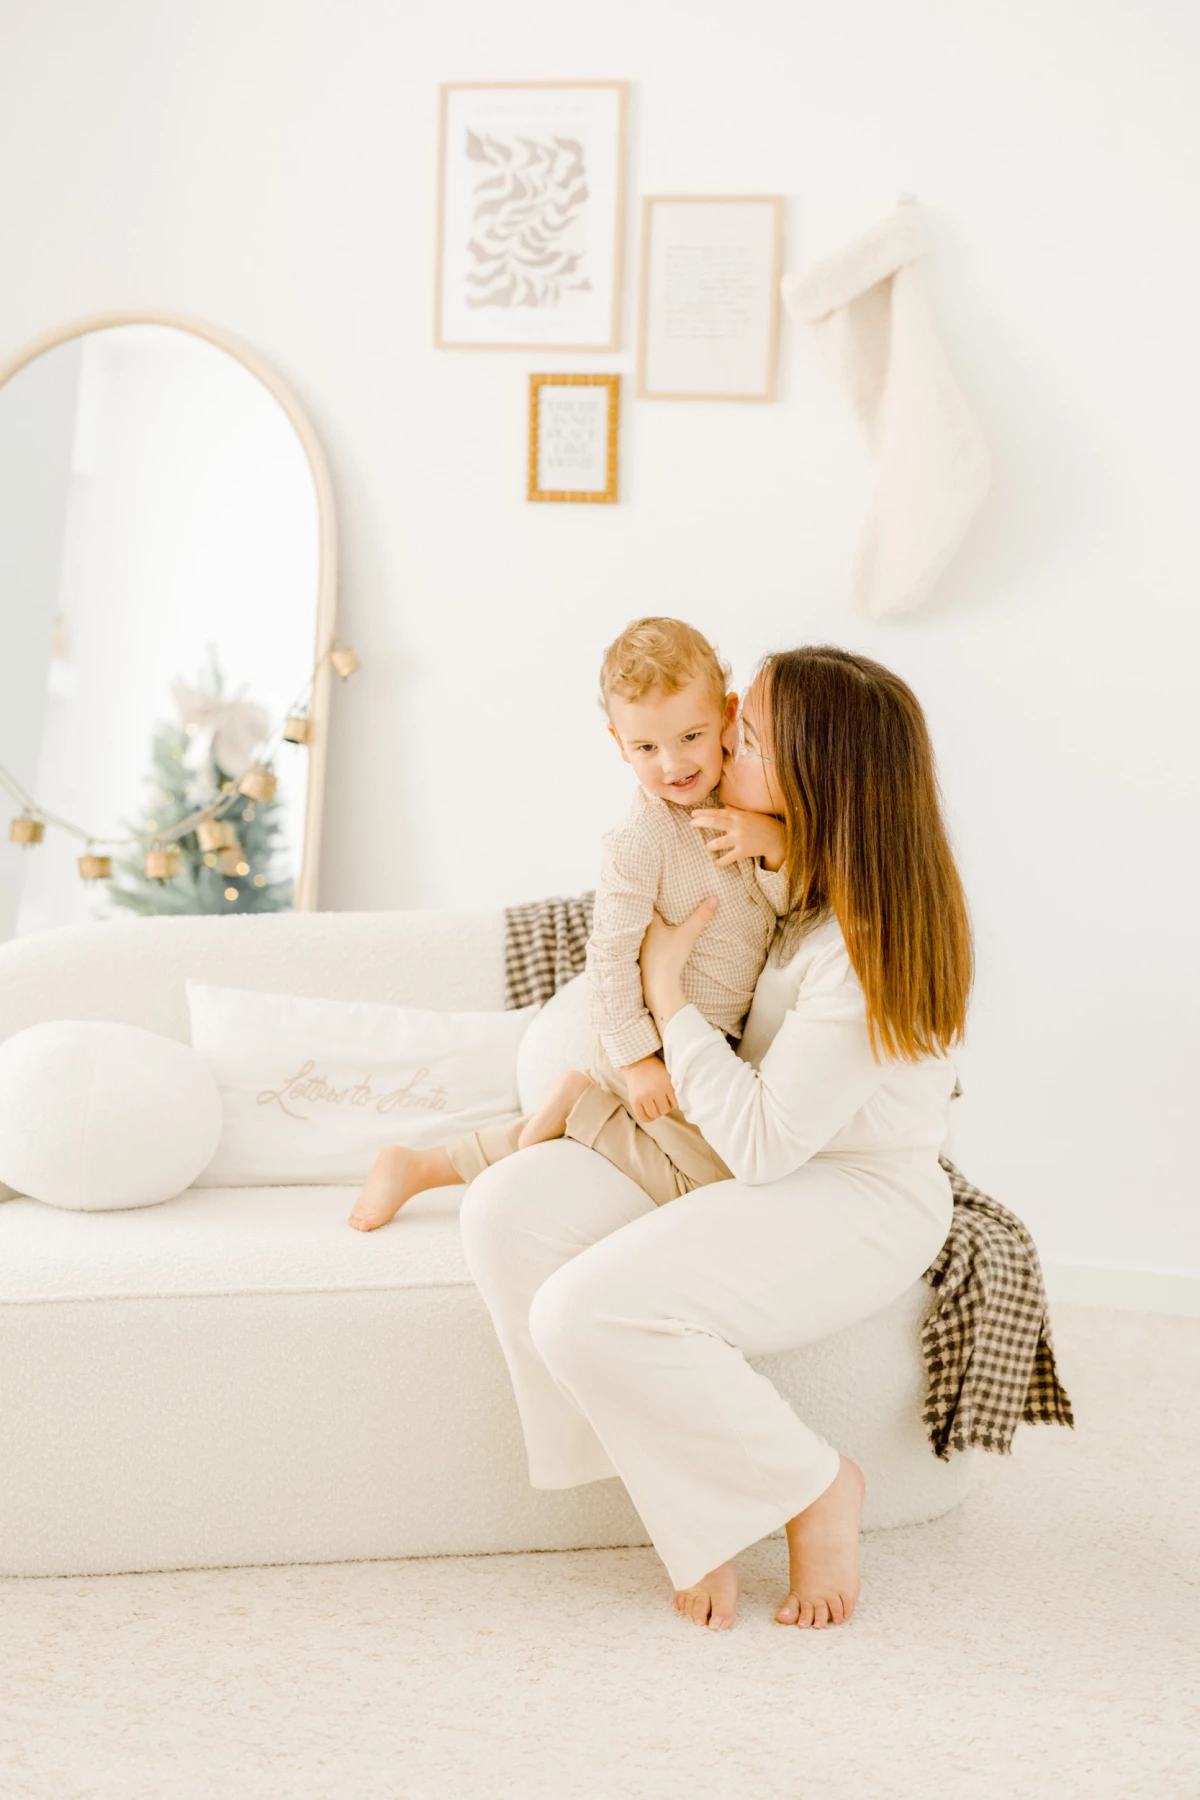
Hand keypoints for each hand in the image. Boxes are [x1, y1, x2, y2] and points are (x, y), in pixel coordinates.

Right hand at [622, 1055, 677, 1123]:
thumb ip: (673, 1088)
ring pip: (654, 1114)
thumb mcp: (668, 1075)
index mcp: (666, 1085)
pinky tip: (650, 1114)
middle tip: (662, 1102)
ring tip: (656, 1106)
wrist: (636, 1062)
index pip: (675, 1104)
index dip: (673, 1103)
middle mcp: (655, 1092)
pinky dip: (648, 1118)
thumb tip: (680, 1105)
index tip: (670, 1099)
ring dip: (656, 1112)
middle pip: (664, 1110)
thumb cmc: (655, 1068)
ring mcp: (643, 1097)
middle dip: (664, 1107)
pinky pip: (642, 1116)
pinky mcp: (634, 1100)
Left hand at [639, 897, 718, 1029]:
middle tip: (667, 906)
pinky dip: (656, 944)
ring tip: (665, 924)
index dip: (657, 899)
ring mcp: (642, 950)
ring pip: (649, 935)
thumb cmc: (670, 957)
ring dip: (656, 930)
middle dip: (658, 914)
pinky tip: (663, 946)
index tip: (663, 893)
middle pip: (649, 920)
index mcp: (650, 925)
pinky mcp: (645, 962)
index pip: (651, 907)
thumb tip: (715, 898)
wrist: (659, 986)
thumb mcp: (688, 934)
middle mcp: (643, 936)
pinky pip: (650, 947)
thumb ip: (701, 917)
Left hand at [690, 807, 785, 871]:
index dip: (704, 813)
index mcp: (738, 815)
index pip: (718, 812)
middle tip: (691, 824)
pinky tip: (715, 863)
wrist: (778, 838)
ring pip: (719, 842)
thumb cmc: (763, 824)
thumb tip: (725, 806)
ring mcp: (740, 839)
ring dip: (711, 845)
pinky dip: (720, 861)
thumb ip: (736, 811)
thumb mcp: (750, 814)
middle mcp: (737, 826)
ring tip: (708, 846)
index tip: (693, 814)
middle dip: (701, 822)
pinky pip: (728, 858)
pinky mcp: (743, 851)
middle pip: (715, 822)